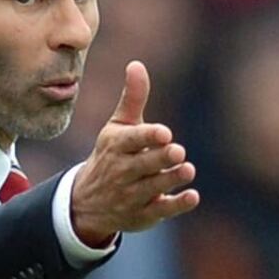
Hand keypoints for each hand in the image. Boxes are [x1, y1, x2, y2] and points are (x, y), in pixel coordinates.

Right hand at [71, 61, 198, 246]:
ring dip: (170, 180)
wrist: (87, 202)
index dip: (147, 137)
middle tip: (178, 150)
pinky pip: (160, 211)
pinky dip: (176, 205)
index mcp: (116, 146)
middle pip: (142, 165)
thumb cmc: (112, 154)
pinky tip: (192, 196)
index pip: (131, 140)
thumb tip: (137, 64)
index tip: (164, 132)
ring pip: (152, 188)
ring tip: (188, 170)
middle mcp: (121, 171)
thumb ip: (132, 98)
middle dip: (159, 159)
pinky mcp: (144, 214)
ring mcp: (131, 195)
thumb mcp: (118, 127)